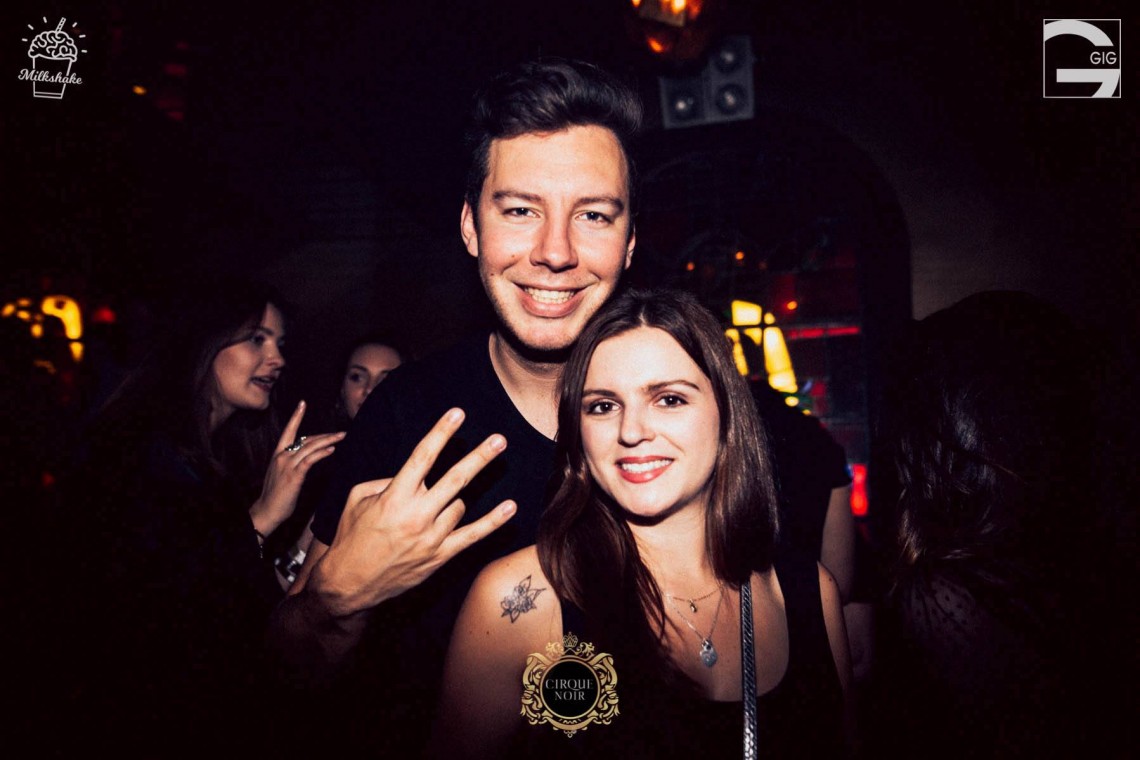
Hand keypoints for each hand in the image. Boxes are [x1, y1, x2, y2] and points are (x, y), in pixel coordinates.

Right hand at [250, 401, 345, 534]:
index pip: (288, 431)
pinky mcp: (294, 476)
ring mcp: (287, 465)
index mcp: (278, 454)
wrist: (266, 510)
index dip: (296, 416)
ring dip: (328, 441)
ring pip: (310, 447)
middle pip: (306, 439)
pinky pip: (310, 460)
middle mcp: (282, 456)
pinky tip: (332, 450)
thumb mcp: (283, 474)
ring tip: (341, 437)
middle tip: (341, 432)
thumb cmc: (276, 495)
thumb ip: (294, 463)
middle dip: (325, 435)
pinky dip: (321, 454)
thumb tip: (309, 456)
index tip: (302, 403)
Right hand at [312, 408, 516, 616]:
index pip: (422, 457)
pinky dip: (493, 522)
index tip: (457, 413)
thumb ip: (385, 480)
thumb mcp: (357, 499)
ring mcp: (430, 538)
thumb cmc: (352, 536)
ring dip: (458, 496)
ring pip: (459, 505)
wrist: (349, 583)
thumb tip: (415, 475)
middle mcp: (416, 515)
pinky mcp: (439, 557)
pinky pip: (472, 536)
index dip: (441, 432)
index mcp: (394, 497)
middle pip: (455, 479)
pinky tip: (510, 507)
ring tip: (440, 502)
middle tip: (500, 439)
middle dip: (479, 456)